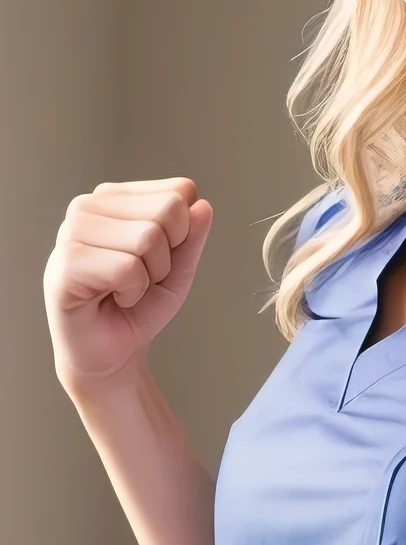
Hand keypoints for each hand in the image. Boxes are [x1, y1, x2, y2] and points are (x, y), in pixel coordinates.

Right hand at [44, 177, 211, 398]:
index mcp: (114, 199)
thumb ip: (192, 235)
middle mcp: (88, 207)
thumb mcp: (178, 267)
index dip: (183, 233)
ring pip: (148, 238)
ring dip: (149, 277)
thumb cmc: (138, 307)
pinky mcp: (65, 264)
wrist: (112, 353)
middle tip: (140, 278)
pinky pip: (127, 268)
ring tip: (124, 289)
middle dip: (167, 257)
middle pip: (168, 211)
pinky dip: (133, 292)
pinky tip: (113, 299)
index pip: (179, 190)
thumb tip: (201, 205)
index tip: (157, 259)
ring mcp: (71, 232)